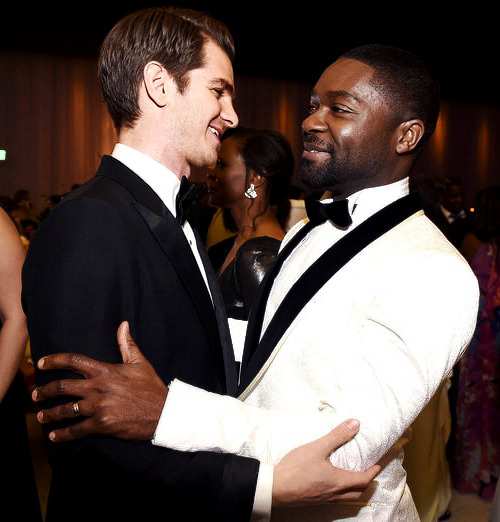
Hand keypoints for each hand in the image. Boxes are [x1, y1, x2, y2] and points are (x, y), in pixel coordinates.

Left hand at [32, 321, 167, 441]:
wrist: (163, 412)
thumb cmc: (151, 387)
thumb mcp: (139, 363)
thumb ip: (127, 344)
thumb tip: (123, 325)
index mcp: (105, 371)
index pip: (74, 361)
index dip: (55, 360)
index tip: (42, 362)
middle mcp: (98, 388)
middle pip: (62, 387)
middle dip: (44, 391)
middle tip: (35, 394)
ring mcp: (98, 407)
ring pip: (65, 410)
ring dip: (49, 413)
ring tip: (41, 415)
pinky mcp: (102, 425)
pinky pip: (76, 430)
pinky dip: (63, 434)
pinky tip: (54, 435)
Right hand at [272, 419, 379, 505]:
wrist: (276, 488)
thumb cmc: (296, 468)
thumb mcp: (317, 447)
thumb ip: (337, 436)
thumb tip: (355, 424)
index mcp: (338, 481)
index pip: (363, 479)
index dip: (372, 472)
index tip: (378, 465)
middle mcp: (334, 493)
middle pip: (358, 493)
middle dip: (367, 483)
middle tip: (370, 473)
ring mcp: (324, 499)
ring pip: (347, 498)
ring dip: (355, 490)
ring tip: (354, 479)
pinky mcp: (315, 501)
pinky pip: (336, 499)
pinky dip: (343, 493)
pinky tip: (334, 485)